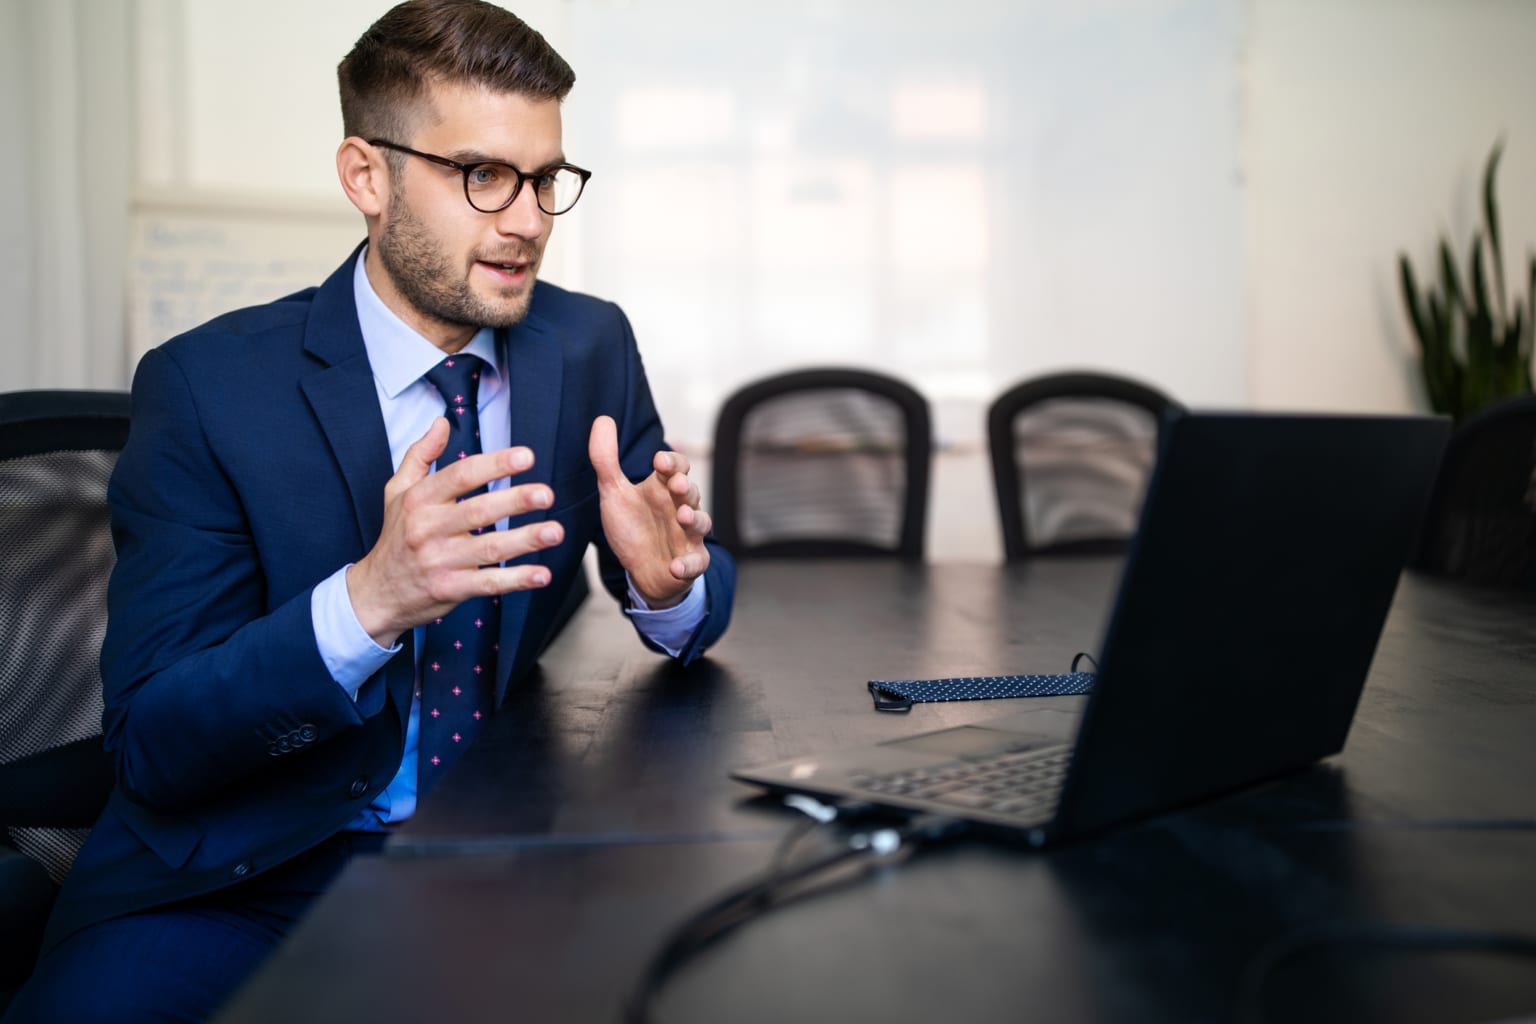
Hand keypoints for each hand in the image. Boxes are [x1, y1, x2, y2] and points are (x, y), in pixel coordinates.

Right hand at [346, 418, 564, 646]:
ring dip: (525, 540)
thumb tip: (441, 422)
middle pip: (478, 511)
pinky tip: (541, 574)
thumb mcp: (397, 491)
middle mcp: (428, 528)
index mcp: (419, 500)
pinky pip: (488, 583)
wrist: (377, 593)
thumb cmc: (395, 537)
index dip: (494, 465)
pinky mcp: (450, 589)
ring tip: (555, 532)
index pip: (460, 476)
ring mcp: (439, 561)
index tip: (526, 456)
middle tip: (546, 494)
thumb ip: (421, 455)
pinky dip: (517, 580)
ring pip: (488, 548)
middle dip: (515, 501)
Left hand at [589, 415, 710, 608]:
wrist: (642, 570)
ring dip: (694, 519)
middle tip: (677, 485)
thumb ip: (606, 459)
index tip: (658, 461)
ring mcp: (688, 535)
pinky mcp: (691, 562)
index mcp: (663, 489)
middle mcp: (680, 508)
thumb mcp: (614, 493)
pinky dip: (688, 564)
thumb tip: (602, 419)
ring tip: (682, 517)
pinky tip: (675, 566)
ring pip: (701, 523)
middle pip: (692, 492)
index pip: (677, 467)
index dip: (672, 462)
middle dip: (686, 487)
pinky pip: (696, 562)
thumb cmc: (633, 527)